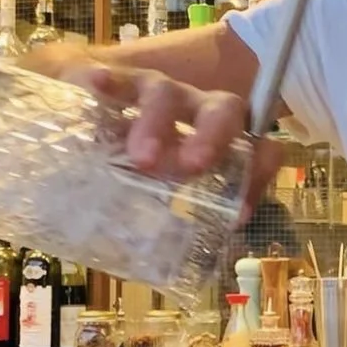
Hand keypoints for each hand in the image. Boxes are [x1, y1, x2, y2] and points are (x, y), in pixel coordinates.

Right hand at [61, 60, 282, 220]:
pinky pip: (116, 76)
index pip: (259, 149)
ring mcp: (158, 90)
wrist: (87, 113)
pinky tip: (95, 86)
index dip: (257, 177)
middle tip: (192, 168)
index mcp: (218, 141)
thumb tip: (158, 270)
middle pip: (223, 111)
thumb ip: (160, 219)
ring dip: (159, 124)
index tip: (237, 215)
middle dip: (212, 138)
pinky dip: (109, 81)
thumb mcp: (151, 194)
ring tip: (141, 158)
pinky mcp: (117, 80)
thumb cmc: (131, 162)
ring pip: (168, 94)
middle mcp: (197, 111)